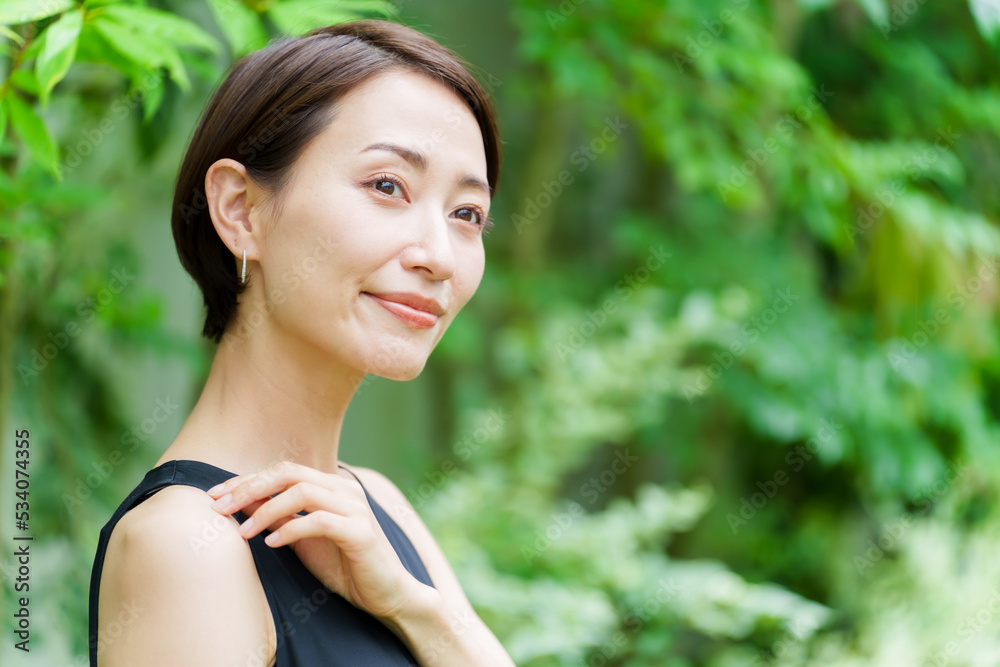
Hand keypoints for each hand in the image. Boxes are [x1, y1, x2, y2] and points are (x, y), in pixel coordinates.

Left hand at [205, 460, 429, 620]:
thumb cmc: (344, 566)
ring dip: (266, 509)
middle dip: (249, 487)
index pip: (282, 471)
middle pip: (289, 473)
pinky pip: (320, 521)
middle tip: (219, 507)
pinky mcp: (361, 531)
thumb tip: (240, 502)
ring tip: (243, 531)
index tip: (214, 496)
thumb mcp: (303, 540)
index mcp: (330, 486)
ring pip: (303, 492)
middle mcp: (344, 489)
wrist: (386, 593)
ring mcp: (355, 508)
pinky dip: (292, 530)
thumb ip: (278, 518)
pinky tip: (271, 543)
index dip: (246, 480)